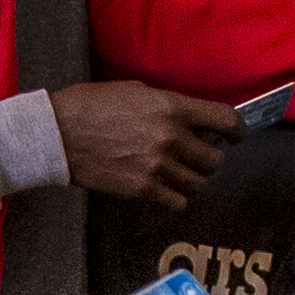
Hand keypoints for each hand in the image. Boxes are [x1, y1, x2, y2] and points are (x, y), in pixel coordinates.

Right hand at [50, 80, 240, 210]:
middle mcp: (170, 137)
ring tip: (177, 174)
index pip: (224, 120)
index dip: (237, 130)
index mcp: (171, 107)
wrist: (57, 133)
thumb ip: (167, 106)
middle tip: (196, 157)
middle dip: (209, 159)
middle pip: (214, 159)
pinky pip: (178, 202)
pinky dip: (175, 198)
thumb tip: (190, 120)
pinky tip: (164, 189)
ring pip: (198, 184)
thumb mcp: (135, 92)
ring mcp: (157, 165)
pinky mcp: (143, 189)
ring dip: (192, 180)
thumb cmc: (90, 106)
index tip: (236, 136)